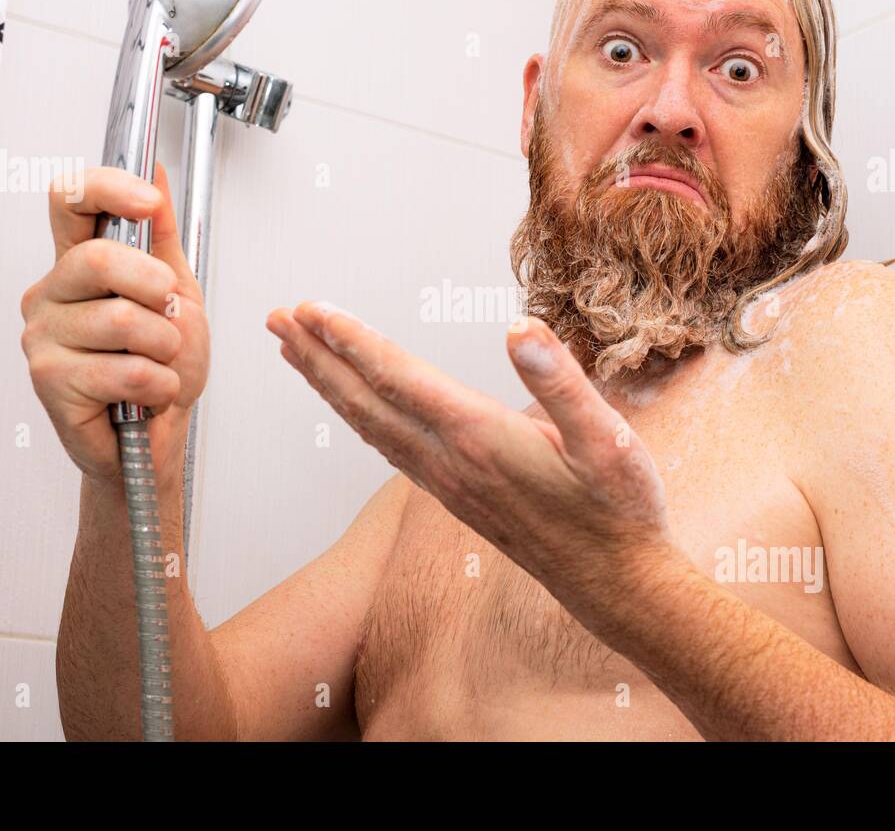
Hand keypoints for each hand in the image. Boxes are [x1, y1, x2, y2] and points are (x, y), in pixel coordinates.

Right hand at [20, 163, 209, 484]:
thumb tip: (155, 170)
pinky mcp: (49, 382)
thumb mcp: (177, 292)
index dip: (108, 188)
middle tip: (169, 318)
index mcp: (78, 264)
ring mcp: (43, 337)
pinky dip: (158, 385)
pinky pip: (125, 370)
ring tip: (159, 364)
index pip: (68, 200)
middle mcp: (50, 294)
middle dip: (156, 290)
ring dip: (165, 348)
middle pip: (99, 259)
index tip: (149, 201)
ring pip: (121, 320)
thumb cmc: (162, 367)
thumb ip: (162, 235)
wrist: (159, 436)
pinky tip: (147, 394)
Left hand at [264, 301, 670, 590]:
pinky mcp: (456, 497)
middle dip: (318, 356)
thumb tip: (520, 329)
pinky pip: (390, 449)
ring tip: (295, 352)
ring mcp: (449, 483)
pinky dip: (359, 418)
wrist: (618, 584)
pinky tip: (352, 407)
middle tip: (276, 319)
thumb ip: (562, 382)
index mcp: (482, 438)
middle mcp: (452, 462)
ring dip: (329, 385)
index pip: (399, 379)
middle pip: (367, 401)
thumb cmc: (619, 510)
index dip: (351, 341)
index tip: (310, 310)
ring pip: (371, 427)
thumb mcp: (610, 440)